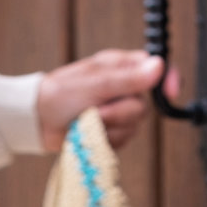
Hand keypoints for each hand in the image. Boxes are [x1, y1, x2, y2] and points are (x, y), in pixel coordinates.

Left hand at [35, 49, 179, 152]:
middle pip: (143, 106)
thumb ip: (128, 78)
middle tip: (96, 111)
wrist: (36, 121)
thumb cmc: (59, 93)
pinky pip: (122, 140)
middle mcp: (122, 87)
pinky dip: (105, 140)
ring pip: (133, 126)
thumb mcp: (95, 83)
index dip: (168, 79)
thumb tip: (159, 66)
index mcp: (120, 66)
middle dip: (119, 113)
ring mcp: (116, 110)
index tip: (170, 92)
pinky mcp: (110, 131)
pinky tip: (89, 134)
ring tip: (87, 122)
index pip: (156, 68)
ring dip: (109, 128)